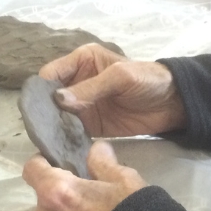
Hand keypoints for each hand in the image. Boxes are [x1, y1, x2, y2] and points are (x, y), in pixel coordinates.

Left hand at [23, 141, 147, 210]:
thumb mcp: (121, 177)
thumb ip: (101, 160)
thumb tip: (95, 149)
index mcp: (55, 190)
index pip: (31, 168)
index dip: (44, 160)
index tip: (61, 160)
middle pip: (42, 192)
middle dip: (59, 186)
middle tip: (85, 185)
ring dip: (64, 207)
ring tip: (90, 208)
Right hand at [40, 44, 187, 136]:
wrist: (174, 103)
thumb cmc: (148, 79)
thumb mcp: (120, 77)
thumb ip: (91, 88)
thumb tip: (59, 100)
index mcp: (81, 62)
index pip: (51, 74)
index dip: (41, 90)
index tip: (36, 109)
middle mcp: (77, 82)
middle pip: (50, 98)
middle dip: (43, 112)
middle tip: (39, 130)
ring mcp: (83, 106)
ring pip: (57, 117)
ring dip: (52, 128)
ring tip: (47, 142)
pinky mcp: (92, 126)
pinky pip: (72, 132)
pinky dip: (65, 140)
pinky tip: (60, 148)